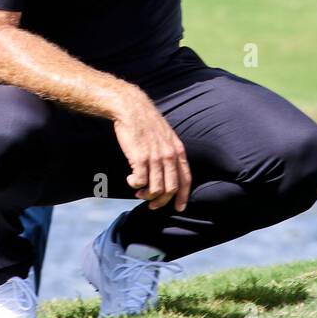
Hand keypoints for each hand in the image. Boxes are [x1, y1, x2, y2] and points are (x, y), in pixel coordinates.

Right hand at [111, 89, 191, 211]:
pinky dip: (134, 184)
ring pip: (155, 189)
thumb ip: (170, 153)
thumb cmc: (146, 123)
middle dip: (161, 202)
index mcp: (178, 150)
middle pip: (170, 189)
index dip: (183, 196)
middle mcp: (169, 156)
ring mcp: (155, 157)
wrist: (131, 109)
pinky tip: (130, 179)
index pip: (186, 180)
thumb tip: (168, 174)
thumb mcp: (166, 136)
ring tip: (138, 192)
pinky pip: (140, 181)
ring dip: (145, 195)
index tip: (179, 208)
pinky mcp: (140, 158)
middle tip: (151, 205)